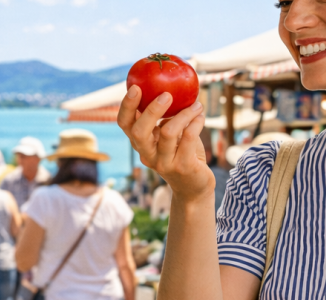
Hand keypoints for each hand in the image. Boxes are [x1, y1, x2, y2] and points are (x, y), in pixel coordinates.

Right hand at [117, 86, 212, 200]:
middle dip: (151, 110)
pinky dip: (195, 123)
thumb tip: (170, 86)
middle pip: (139, 132)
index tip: (135, 87)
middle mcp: (147, 154)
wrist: (193, 188)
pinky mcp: (182, 167)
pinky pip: (187, 139)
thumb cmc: (181, 154)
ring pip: (167, 133)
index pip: (124, 124)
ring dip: (183, 114)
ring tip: (196, 105)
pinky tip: (200, 116)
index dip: (127, 106)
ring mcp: (164, 163)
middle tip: (166, 95)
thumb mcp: (169, 136)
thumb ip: (166, 118)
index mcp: (141, 143)